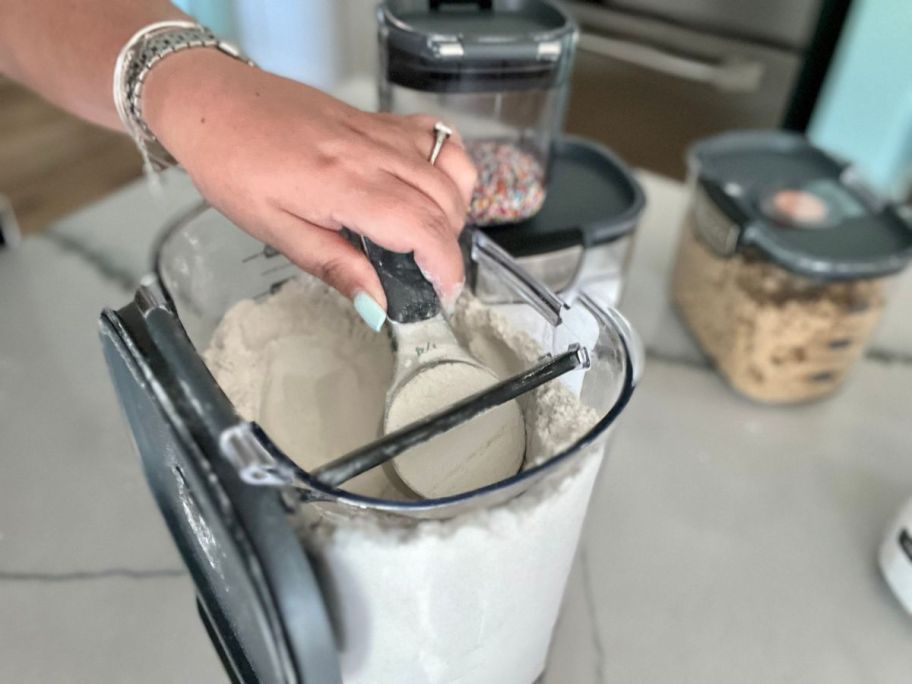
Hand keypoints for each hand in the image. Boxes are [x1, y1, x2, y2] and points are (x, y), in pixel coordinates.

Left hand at [142, 50, 476, 325]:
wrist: (212, 101)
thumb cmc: (233, 166)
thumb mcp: (273, 231)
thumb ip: (333, 266)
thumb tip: (376, 306)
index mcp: (344, 186)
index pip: (422, 228)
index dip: (445, 267)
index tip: (443, 294)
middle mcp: (372, 153)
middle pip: (444, 203)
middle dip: (449, 247)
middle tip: (426, 274)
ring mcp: (379, 131)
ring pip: (450, 169)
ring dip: (454, 211)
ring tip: (428, 236)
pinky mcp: (378, 119)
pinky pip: (437, 137)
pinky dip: (449, 166)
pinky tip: (431, 188)